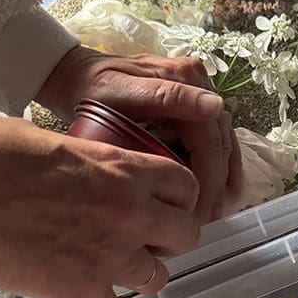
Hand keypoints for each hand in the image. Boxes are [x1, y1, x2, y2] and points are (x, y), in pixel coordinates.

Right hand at [0, 116, 201, 297]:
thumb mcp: (54, 142)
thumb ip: (92, 162)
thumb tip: (96, 171)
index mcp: (125, 170)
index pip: (186, 187)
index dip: (179, 198)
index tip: (166, 204)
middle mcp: (129, 214)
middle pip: (186, 237)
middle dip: (170, 238)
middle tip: (147, 238)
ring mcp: (108, 257)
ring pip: (156, 279)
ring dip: (139, 274)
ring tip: (114, 266)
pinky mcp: (80, 292)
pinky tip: (82, 290)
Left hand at [37, 46, 242, 222]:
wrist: (74, 75)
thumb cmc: (90, 88)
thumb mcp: (120, 93)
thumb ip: (168, 98)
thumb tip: (216, 107)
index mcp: (186, 79)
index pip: (210, 141)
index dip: (207, 182)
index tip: (197, 214)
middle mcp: (199, 84)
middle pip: (220, 145)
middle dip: (215, 187)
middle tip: (204, 221)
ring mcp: (198, 96)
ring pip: (223, 145)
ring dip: (221, 181)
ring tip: (209, 213)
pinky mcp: (193, 107)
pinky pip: (214, 141)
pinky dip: (217, 168)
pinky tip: (215, 192)